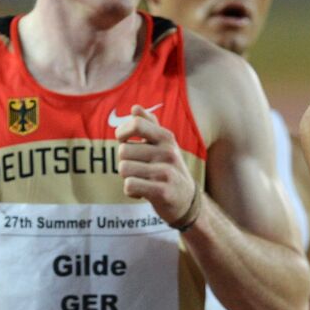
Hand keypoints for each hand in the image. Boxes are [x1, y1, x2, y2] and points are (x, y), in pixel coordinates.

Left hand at [116, 104, 195, 224]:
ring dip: (127, 177)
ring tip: (140, 180)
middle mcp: (168, 152)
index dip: (122, 132)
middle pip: (123, 150)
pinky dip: (130, 192)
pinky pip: (129, 186)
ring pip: (124, 168)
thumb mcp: (163, 145)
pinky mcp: (163, 192)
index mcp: (166, 137)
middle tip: (137, 168)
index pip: (136, 124)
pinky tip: (141, 193)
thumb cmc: (169, 169)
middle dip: (124, 161)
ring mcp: (166, 172)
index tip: (125, 141)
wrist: (187, 201)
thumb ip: (149, 125)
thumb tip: (135, 108)